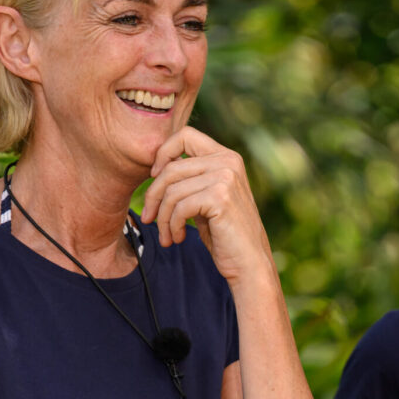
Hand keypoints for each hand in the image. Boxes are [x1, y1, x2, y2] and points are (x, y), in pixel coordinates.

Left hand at [142, 126, 273, 284]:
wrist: (249, 263)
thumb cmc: (225, 234)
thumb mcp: (206, 198)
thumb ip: (190, 179)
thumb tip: (156, 168)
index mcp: (226, 156)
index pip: (185, 135)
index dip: (163, 154)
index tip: (155, 178)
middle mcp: (228, 161)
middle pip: (171, 167)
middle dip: (153, 196)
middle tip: (148, 218)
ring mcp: (226, 178)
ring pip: (172, 190)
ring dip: (162, 217)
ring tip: (167, 235)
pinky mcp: (220, 198)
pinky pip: (180, 207)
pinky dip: (172, 225)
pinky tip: (178, 238)